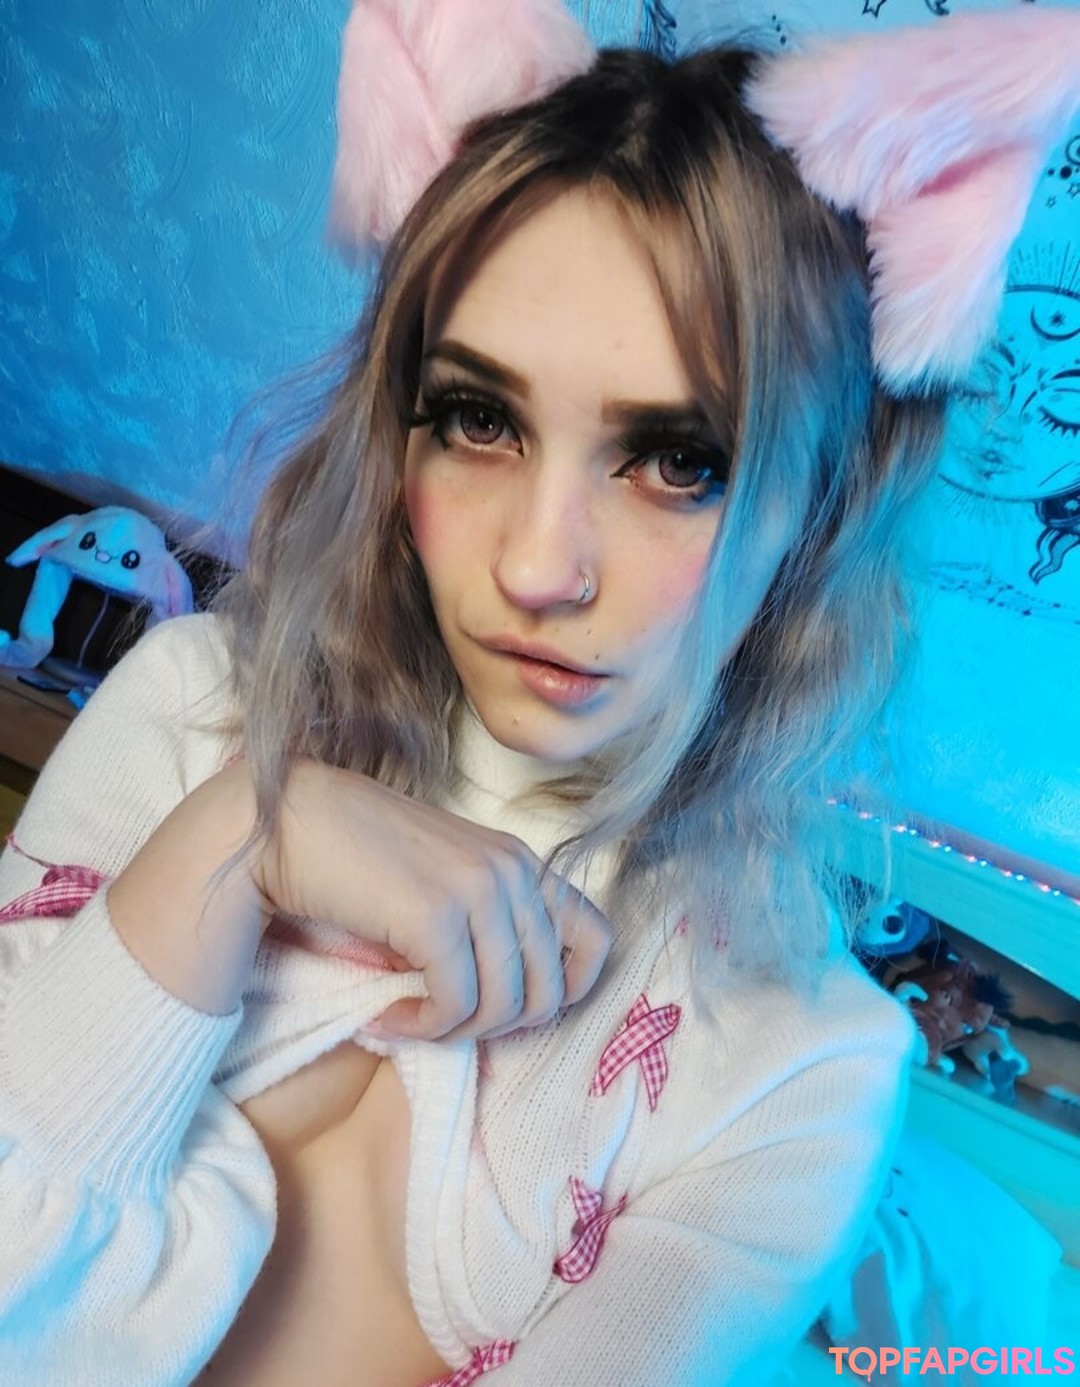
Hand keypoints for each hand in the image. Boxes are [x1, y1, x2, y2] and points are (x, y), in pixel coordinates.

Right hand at [253, 760, 612, 1041]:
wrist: (290, 823)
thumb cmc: (361, 855)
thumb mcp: (446, 880)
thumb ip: (488, 923)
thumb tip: (512, 1005)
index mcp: (522, 861)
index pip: (596, 941)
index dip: (564, 991)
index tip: (508, 1006)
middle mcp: (512, 870)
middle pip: (547, 991)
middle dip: (495, 1026)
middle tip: (443, 1020)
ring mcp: (478, 889)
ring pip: (504, 1006)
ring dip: (453, 1032)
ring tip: (409, 1019)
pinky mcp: (435, 914)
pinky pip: (455, 1006)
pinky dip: (422, 1028)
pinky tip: (389, 1018)